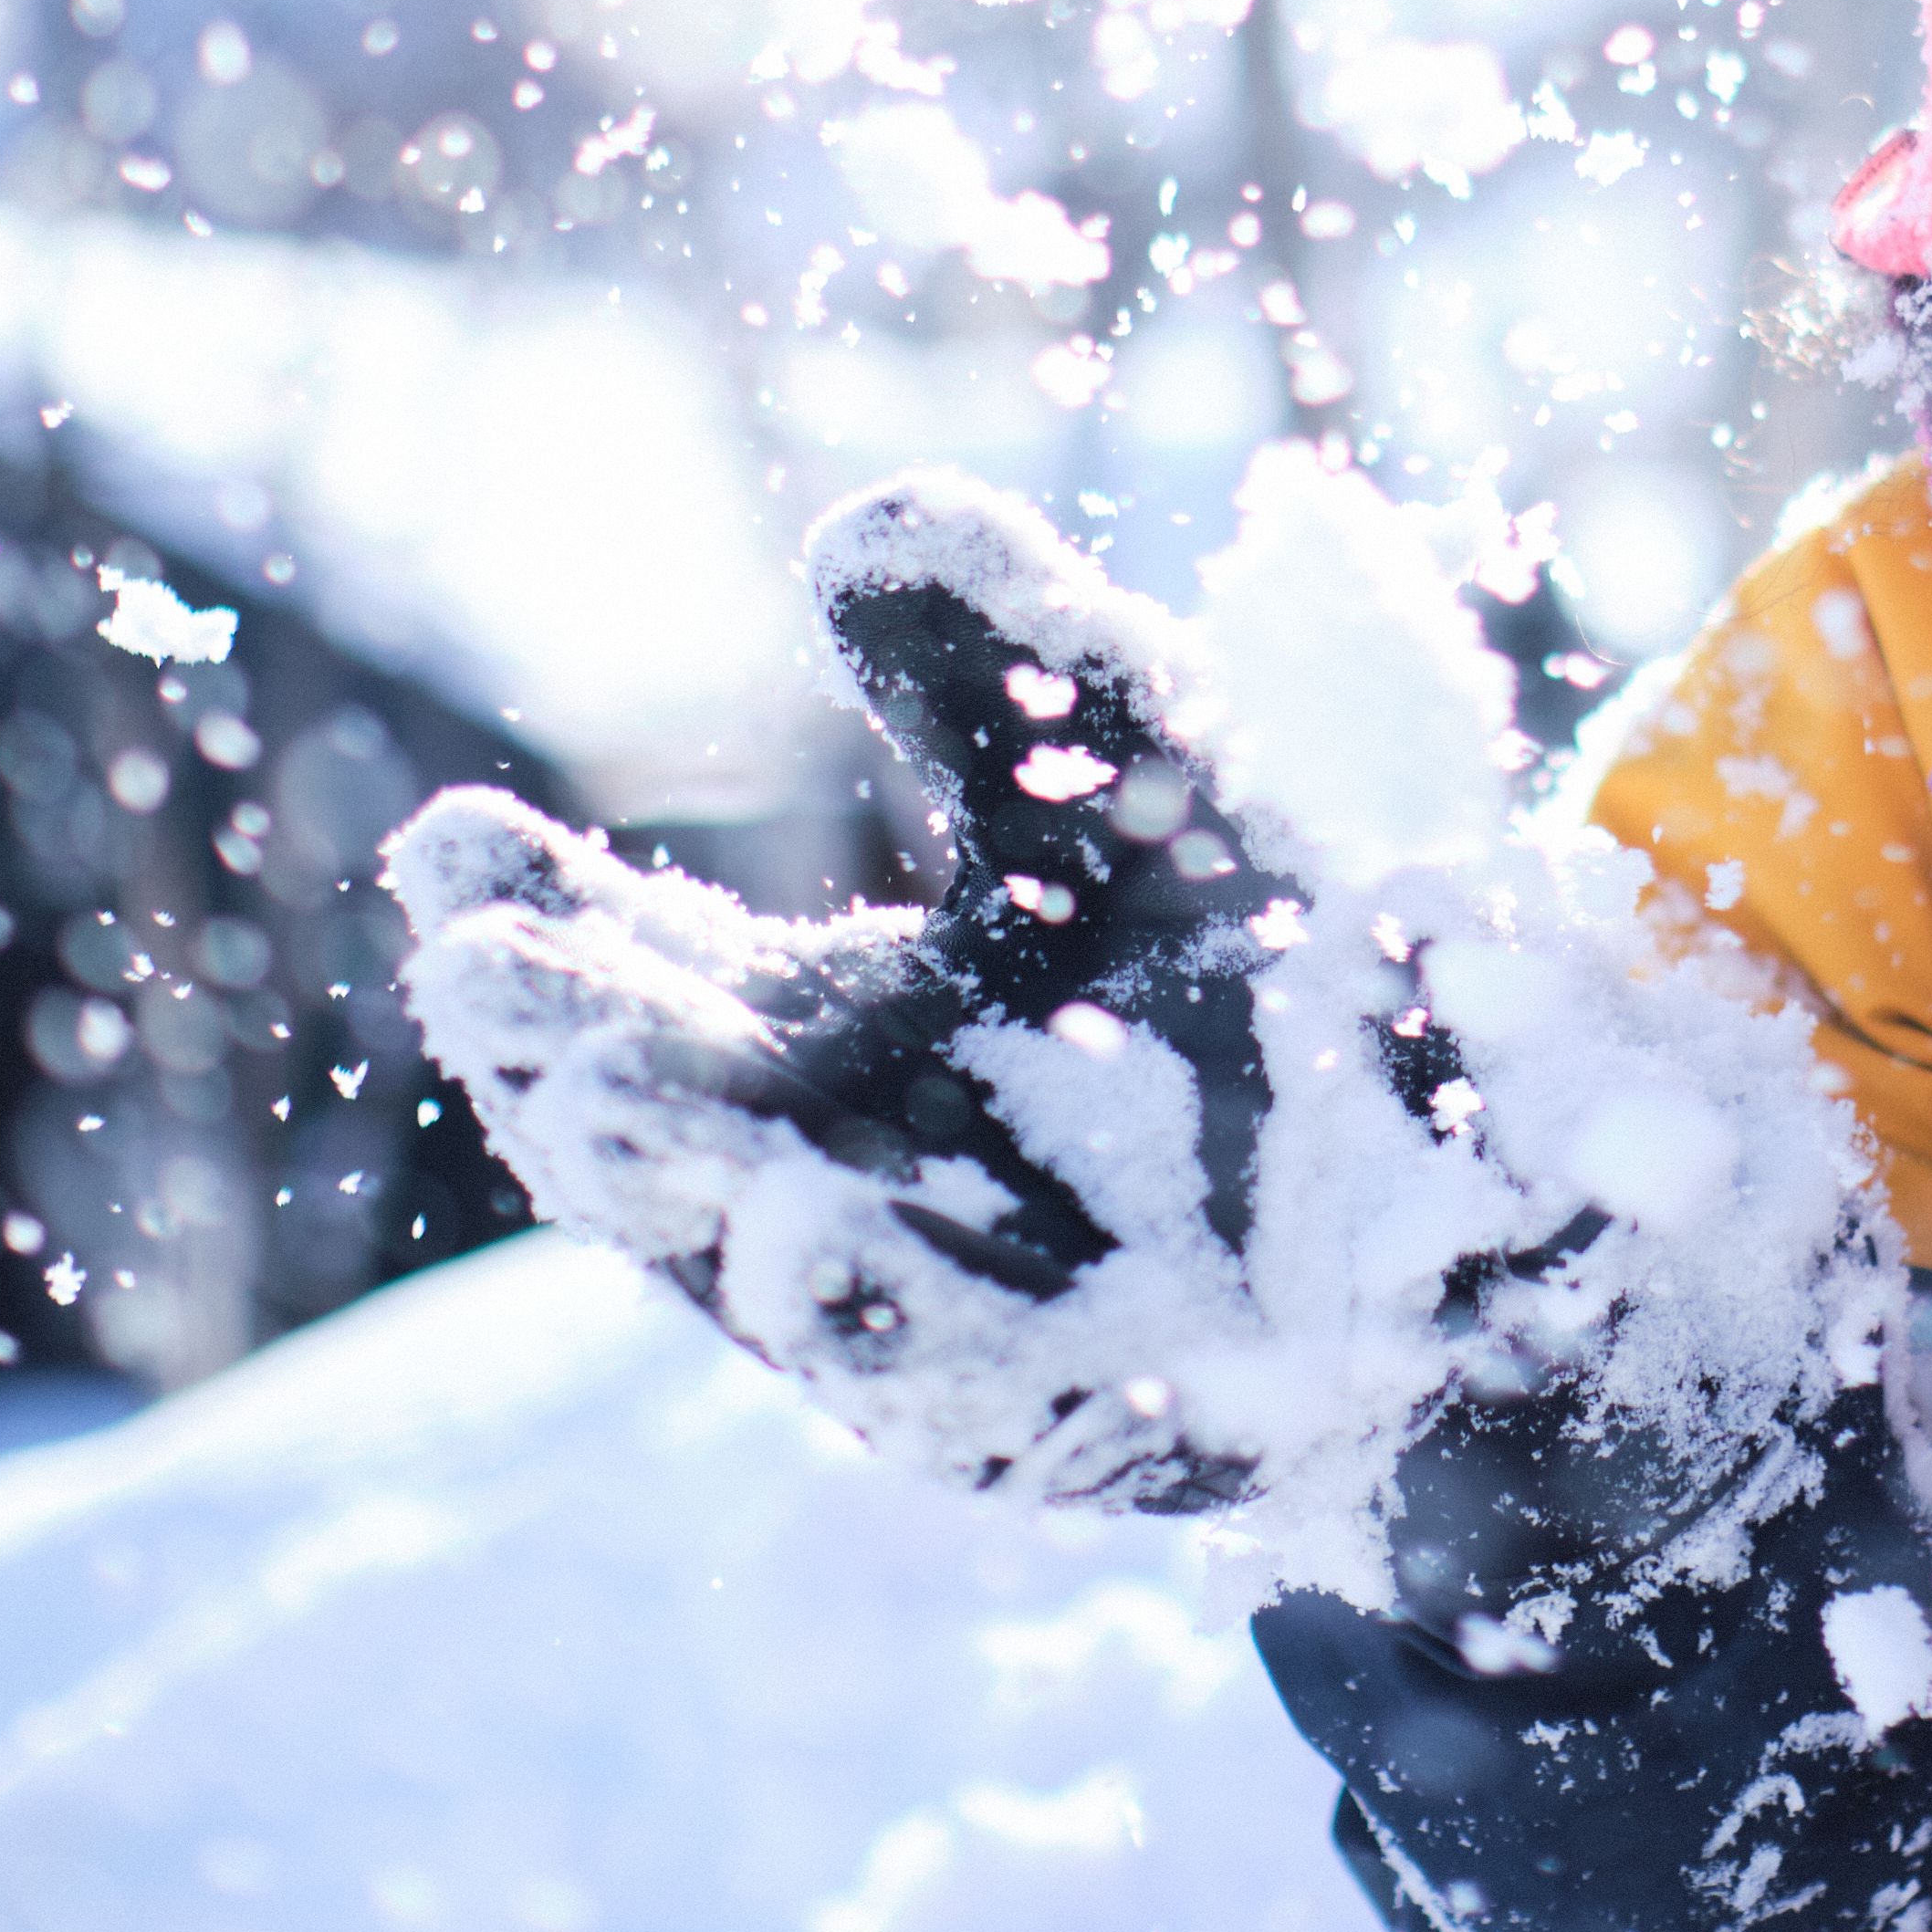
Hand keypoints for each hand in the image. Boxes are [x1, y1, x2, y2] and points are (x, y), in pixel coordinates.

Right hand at [393, 452, 1891, 1582]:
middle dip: (564, 1040)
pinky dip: (886, 1316)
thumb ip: (1016, 659)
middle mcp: (842, 1177)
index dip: (524, 912)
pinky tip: (816, 1245)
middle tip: (476, 953)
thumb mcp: (1143, 781)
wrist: (1485, 1220)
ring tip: (611, 1097)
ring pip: (778, 1256)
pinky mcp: (1094, 1409)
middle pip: (661, 1115)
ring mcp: (959, 1305)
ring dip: (687, 1182)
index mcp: (816, 1033)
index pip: (625, 968)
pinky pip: (967, 1375)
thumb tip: (871, 522)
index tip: (447, 846)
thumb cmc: (1255, 980)